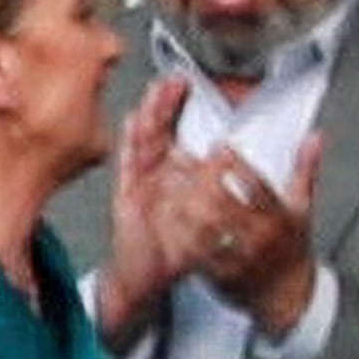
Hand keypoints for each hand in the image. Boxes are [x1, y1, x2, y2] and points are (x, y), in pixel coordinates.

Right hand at [99, 74, 197, 325]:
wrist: (148, 279)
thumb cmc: (174, 249)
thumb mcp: (207, 218)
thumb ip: (216, 188)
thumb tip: (231, 158)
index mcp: (173, 179)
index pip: (175, 135)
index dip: (179, 109)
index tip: (189, 83)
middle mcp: (155, 178)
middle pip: (159, 133)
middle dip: (165, 105)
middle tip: (175, 79)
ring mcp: (140, 186)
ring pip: (145, 144)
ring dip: (151, 117)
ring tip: (157, 91)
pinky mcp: (128, 198)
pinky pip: (130, 167)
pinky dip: (132, 144)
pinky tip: (134, 121)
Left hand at [168, 135, 325, 338]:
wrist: (289, 298)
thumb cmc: (293, 247)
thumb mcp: (303, 209)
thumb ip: (305, 170)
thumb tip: (315, 136)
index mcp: (281, 218)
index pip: (258, 187)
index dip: (237, 164)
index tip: (219, 144)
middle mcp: (261, 239)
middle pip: (223, 204)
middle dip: (196, 178)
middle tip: (175, 157)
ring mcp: (240, 260)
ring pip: (203, 229)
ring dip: (179, 204)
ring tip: (164, 184)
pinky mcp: (222, 277)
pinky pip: (193, 254)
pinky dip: (176, 235)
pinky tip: (163, 218)